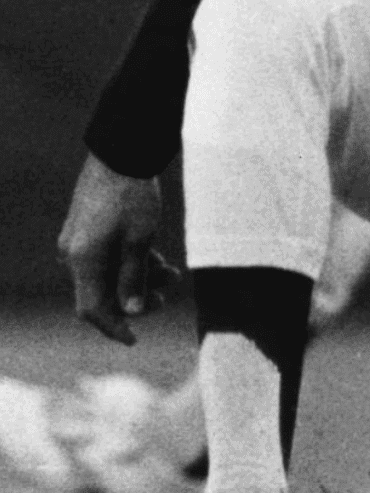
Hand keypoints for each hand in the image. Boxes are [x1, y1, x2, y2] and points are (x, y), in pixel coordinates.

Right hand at [57, 153, 177, 344]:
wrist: (121, 153)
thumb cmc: (133, 196)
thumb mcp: (140, 240)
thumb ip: (135, 277)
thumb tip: (132, 312)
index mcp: (83, 260)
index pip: (92, 309)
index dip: (114, 327)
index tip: (134, 339)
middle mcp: (73, 255)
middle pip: (102, 293)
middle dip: (136, 297)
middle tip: (168, 291)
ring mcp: (78, 242)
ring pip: (107, 276)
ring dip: (138, 278)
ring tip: (172, 272)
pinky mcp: (86, 231)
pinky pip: (106, 260)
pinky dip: (130, 263)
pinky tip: (157, 258)